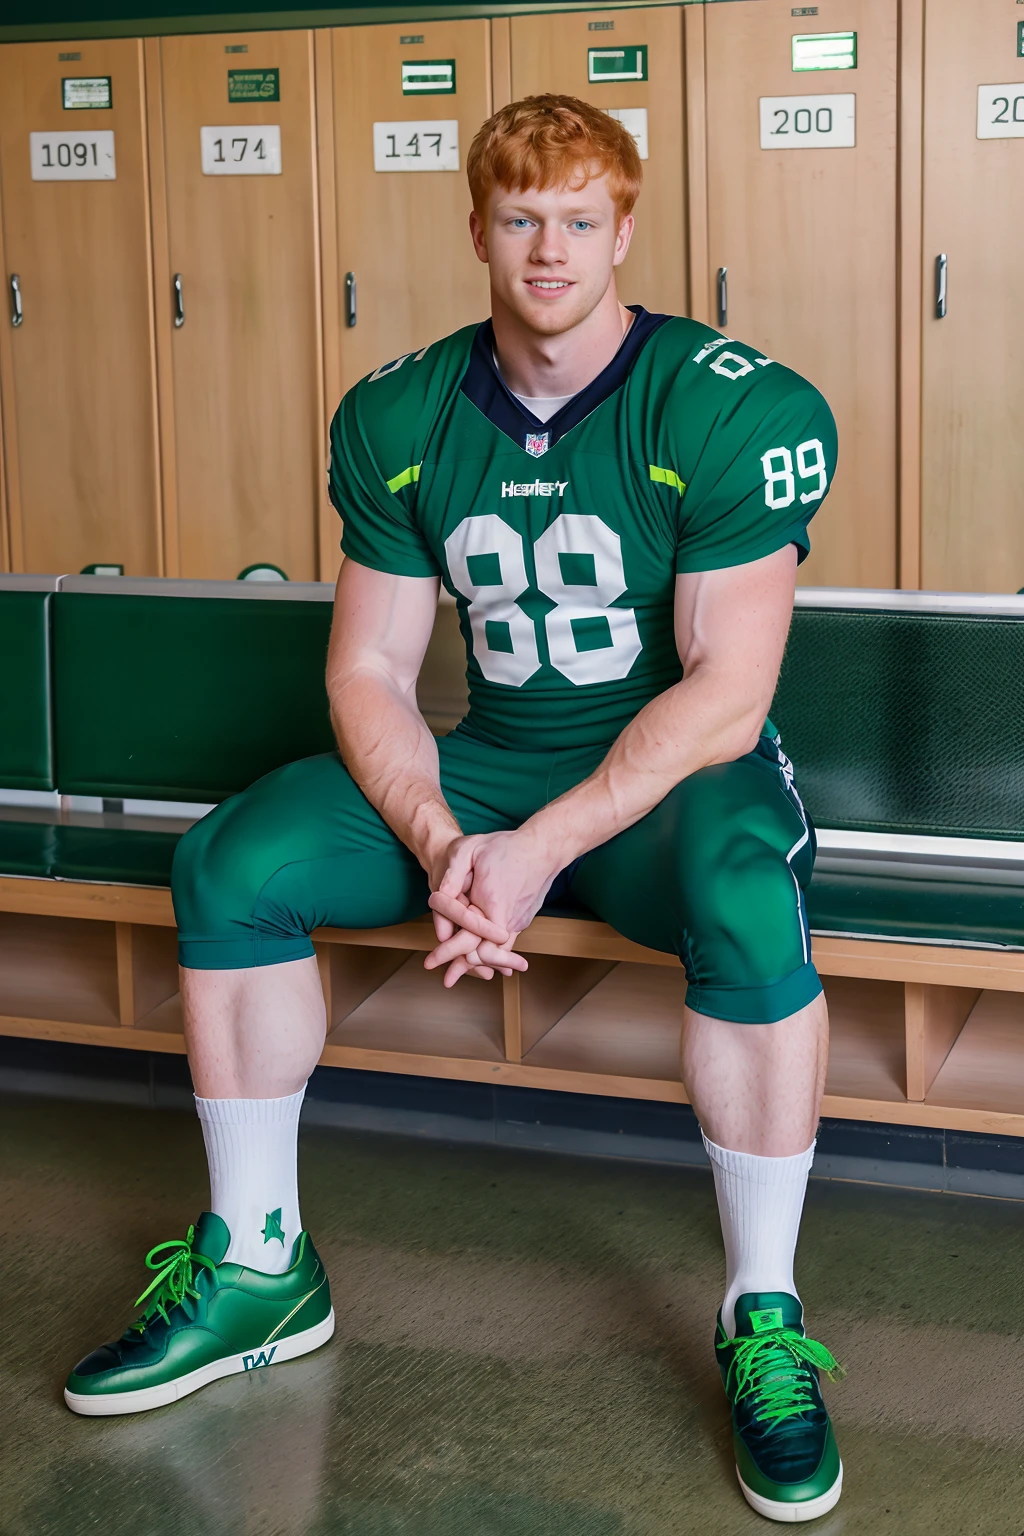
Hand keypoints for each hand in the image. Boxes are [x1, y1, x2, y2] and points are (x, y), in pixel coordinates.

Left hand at [425, 828, 559, 986]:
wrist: (543, 848)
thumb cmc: (505, 846)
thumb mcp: (471, 850)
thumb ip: (452, 874)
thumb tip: (438, 897)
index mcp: (493, 903)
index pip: (471, 941)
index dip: (449, 953)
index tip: (431, 963)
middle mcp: (508, 919)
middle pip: (484, 956)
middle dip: (462, 967)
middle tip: (445, 980)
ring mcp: (518, 922)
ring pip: (497, 954)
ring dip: (479, 964)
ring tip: (461, 974)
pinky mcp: (522, 921)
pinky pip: (506, 945)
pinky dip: (493, 955)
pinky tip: (485, 965)